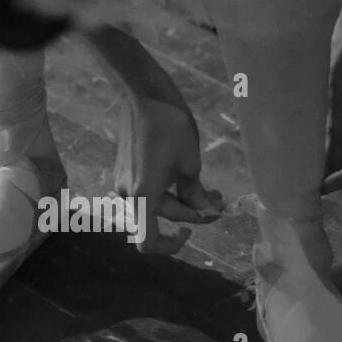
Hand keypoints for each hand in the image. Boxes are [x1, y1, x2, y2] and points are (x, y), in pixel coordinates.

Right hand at [115, 97, 224, 254]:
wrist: (143, 95)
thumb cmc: (170, 126)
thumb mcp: (190, 162)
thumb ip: (196, 194)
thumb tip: (206, 211)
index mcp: (143, 195)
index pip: (147, 243)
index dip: (169, 246)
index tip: (190, 232)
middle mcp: (128, 195)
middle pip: (160, 218)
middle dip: (190, 213)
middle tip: (218, 202)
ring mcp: (123, 183)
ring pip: (156, 204)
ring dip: (181, 201)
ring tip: (209, 189)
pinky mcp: (125, 171)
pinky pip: (147, 191)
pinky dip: (168, 190)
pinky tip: (186, 178)